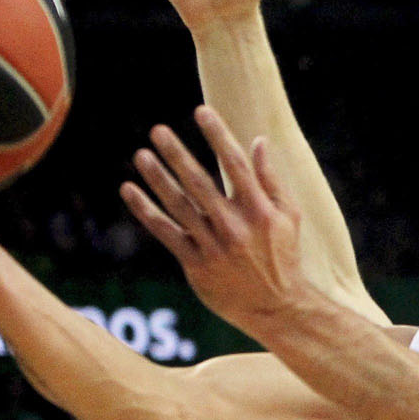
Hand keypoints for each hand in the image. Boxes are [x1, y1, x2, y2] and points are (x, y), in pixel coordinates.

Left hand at [120, 106, 311, 333]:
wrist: (276, 308)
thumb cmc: (284, 256)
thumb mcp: (289, 216)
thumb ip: (271, 180)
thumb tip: (257, 141)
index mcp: (259, 211)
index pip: (234, 164)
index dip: (217, 135)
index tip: (201, 111)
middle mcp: (234, 227)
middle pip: (200, 183)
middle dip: (177, 154)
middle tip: (157, 130)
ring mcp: (213, 247)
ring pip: (179, 206)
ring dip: (157, 178)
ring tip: (140, 155)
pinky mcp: (196, 265)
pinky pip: (166, 233)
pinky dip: (146, 211)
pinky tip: (130, 190)